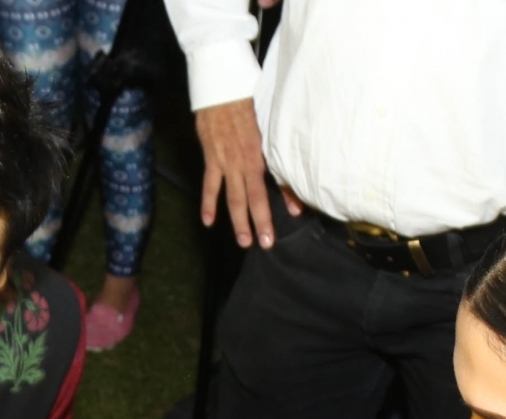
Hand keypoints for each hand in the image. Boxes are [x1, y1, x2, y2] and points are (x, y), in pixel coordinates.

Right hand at [193, 98, 300, 248]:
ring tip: (244, 241)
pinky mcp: (212, 158)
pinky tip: (208, 221)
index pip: (277, 178)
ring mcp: (227, 162)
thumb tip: (288, 162)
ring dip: (239, 221)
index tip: (297, 213)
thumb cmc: (248, 102)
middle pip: (255, 196)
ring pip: (234, 197)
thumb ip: (275, 143)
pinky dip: (208, 204)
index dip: (287, 196)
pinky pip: (210, 185)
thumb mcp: (267, 121)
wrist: (223, 88)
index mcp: (262, 152)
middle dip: (261, 221)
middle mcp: (245, 161)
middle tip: (267, 243)